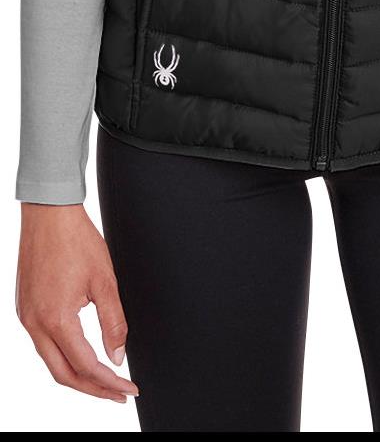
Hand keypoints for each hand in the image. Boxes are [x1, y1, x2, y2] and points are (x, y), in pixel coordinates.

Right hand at [15, 202, 139, 403]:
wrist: (49, 212)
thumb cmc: (76, 239)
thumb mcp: (104, 281)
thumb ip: (113, 323)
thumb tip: (117, 356)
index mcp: (56, 318)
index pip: (86, 366)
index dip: (110, 382)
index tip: (129, 388)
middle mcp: (35, 323)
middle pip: (64, 374)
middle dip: (93, 389)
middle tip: (118, 394)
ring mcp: (26, 316)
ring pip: (51, 362)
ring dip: (77, 374)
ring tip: (103, 379)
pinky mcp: (24, 308)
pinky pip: (42, 344)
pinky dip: (63, 355)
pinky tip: (80, 354)